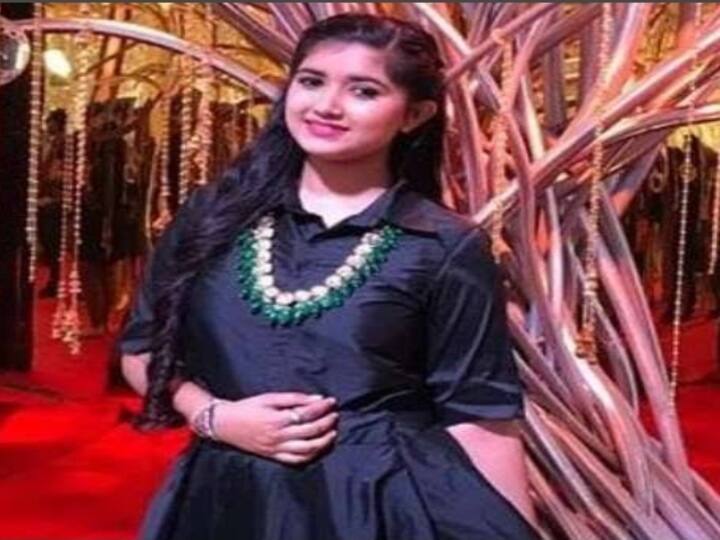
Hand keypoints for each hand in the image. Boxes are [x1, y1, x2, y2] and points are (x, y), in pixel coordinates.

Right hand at [212, 392, 338, 464]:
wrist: (225, 424)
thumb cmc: (248, 407)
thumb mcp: (270, 397)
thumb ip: (294, 399)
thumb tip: (317, 398)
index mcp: (277, 419)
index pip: (307, 413)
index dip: (322, 407)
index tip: (332, 401)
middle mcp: (278, 436)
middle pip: (310, 431)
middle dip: (327, 423)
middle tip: (335, 415)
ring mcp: (276, 449)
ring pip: (307, 449)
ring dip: (323, 441)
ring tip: (332, 432)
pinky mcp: (273, 457)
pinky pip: (296, 460)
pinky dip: (311, 455)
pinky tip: (319, 447)